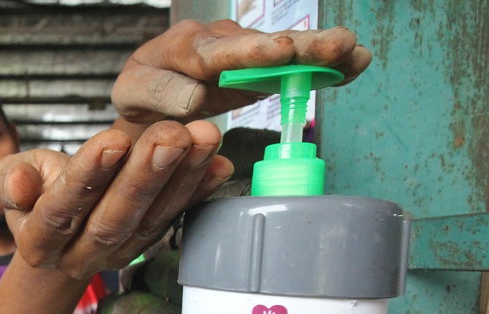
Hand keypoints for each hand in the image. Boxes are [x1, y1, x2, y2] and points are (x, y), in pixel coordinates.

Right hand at [0, 119, 231, 278]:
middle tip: (172, 135)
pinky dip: (199, 191)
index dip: (88, 177)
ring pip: (151, 219)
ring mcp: (118, 254)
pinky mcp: (148, 243)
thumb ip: (13, 178)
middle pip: (114, 219)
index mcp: (39, 242)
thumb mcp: (13, 176)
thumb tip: (19, 183)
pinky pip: (175, 218)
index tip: (114, 140)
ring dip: (182, 177)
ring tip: (203, 137)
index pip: (61, 210)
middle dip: (146, 175)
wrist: (60, 227)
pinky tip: (218, 164)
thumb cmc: (37, 190)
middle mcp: (80, 255)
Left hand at [112, 19, 372, 125]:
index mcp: (184, 48)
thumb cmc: (140, 95)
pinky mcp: (262, 65)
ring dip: (319, 50)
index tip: (278, 50)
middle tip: (334, 44)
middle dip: (298, 45)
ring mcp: (244, 50)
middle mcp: (219, 41)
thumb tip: (196, 97)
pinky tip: (355, 63)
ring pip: (285, 49)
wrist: (149, 93)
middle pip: (261, 44)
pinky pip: (294, 63)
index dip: (251, 52)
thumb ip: (160, 93)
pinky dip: (323, 64)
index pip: (218, 52)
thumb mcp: (133, 95)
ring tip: (352, 50)